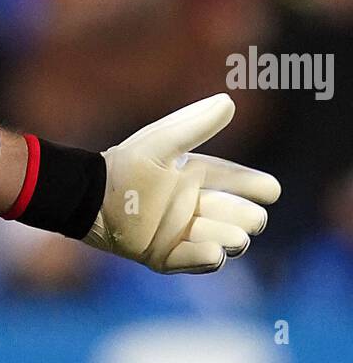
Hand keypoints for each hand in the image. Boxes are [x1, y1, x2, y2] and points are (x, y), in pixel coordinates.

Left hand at [83, 94, 280, 273]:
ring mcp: (179, 232)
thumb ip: (194, 126)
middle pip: (233, 214)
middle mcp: (192, 206)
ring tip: (236, 238)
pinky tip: (215, 254)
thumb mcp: (161, 144)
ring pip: (218, 238)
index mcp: (195, 177)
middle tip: (253, 219)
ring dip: (229, 238)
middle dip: (246, 217)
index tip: (272, 191)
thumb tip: (228, 102)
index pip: (234, 181)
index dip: (254, 186)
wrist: (88, 198)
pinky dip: (203, 258)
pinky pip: (190, 261)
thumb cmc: (124, 167)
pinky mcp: (163, 256)